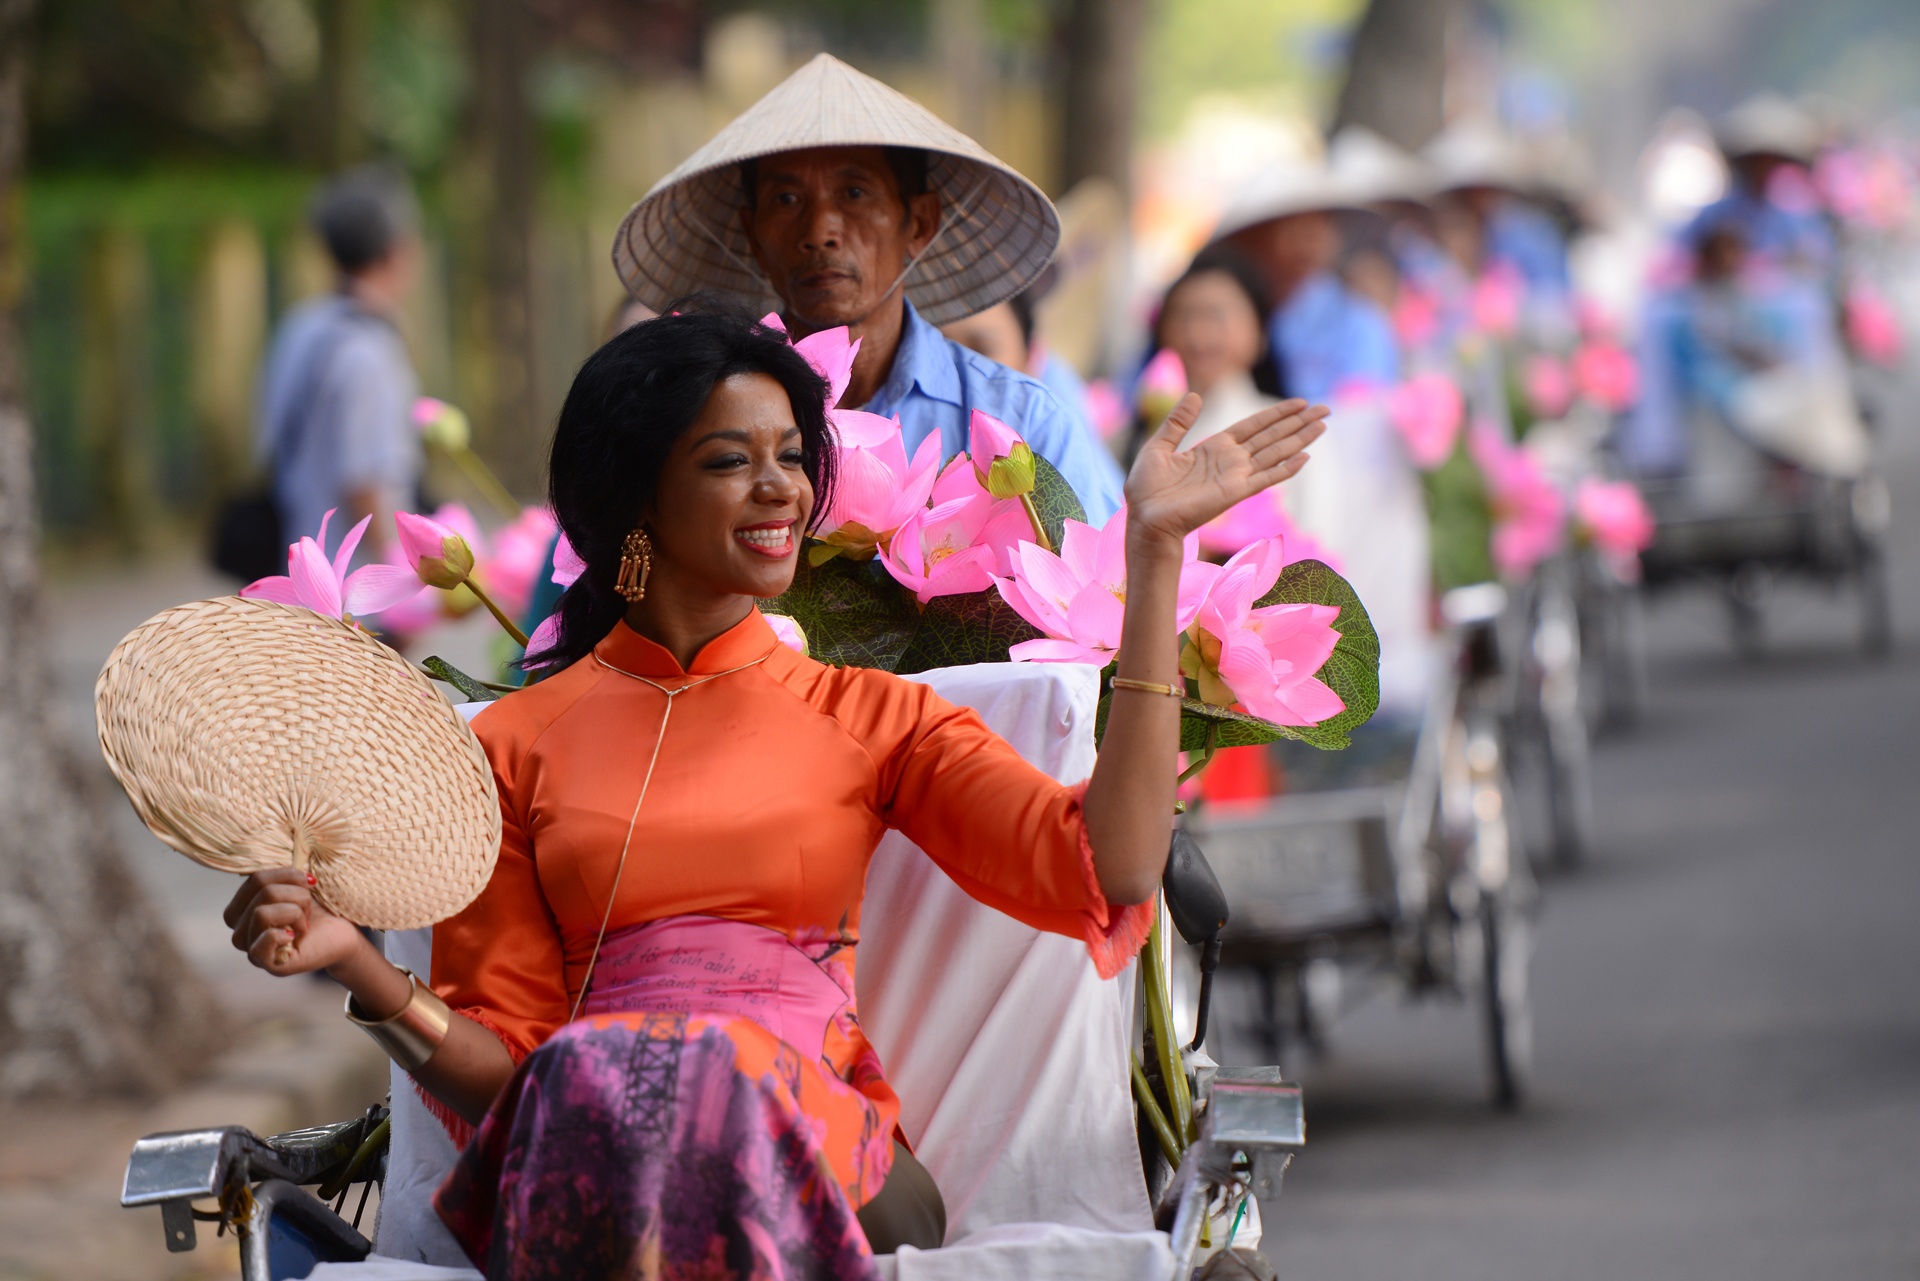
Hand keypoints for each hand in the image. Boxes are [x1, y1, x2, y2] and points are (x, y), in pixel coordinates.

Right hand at [224, 868, 371, 976]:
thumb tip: (273, 858)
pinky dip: (285, 933)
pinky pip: (264, 941)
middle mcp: (239, 929)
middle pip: (262, 892)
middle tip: (309, 907)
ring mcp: (250, 948)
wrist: (341, 936)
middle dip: (297, 894)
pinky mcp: (265, 963)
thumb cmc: (318, 911)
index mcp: (242, 907)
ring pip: (262, 913)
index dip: (286, 875)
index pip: (254, 879)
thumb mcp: (296, 887)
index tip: (310, 881)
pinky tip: (297, 935)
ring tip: (305, 922)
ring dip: (296, 912)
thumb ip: (278, 876)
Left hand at [1124, 393, 1327, 547]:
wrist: (1144, 518)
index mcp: (1214, 448)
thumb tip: (1195, 395)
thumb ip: (1178, 422)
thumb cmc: (1147, 489)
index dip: (1277, 414)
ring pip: (1275, 453)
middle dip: (1299, 423)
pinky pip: (1266, 477)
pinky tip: (1305, 457)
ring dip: (1300, 439)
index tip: (1300, 403)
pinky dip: (1286, 468)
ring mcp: (1235, 477)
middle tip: (1325, 409)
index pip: (1254, 426)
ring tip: (1323, 425)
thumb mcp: (1159, 446)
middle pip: (1272, 436)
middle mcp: (1231, 461)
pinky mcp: (1235, 492)